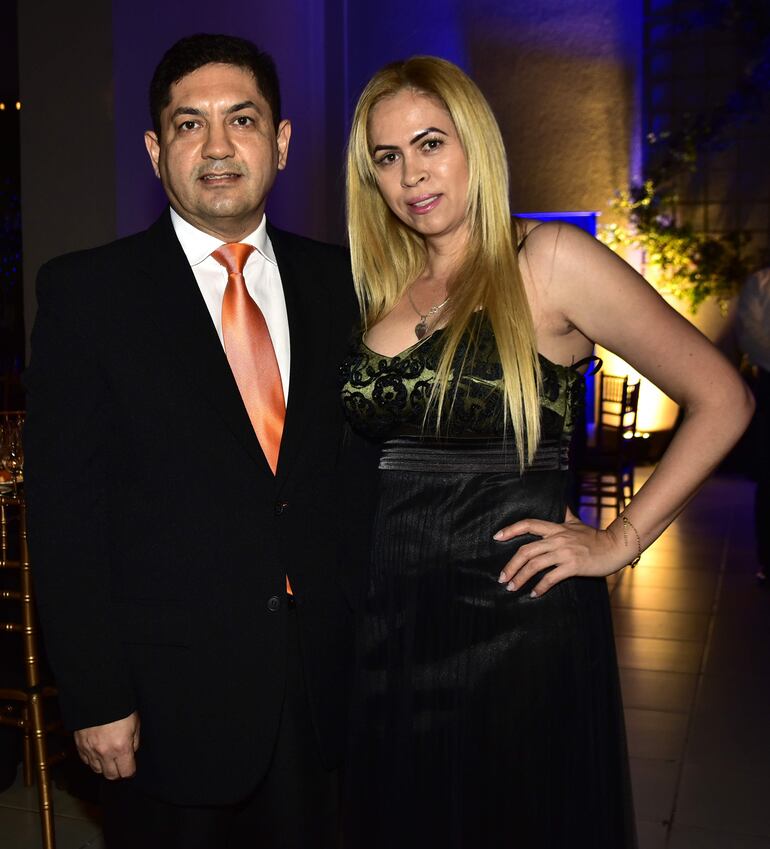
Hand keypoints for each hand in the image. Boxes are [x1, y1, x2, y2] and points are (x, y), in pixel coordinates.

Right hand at [74, 711, 139, 779]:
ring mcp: (90, 750)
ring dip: (104, 766)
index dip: (130, 771)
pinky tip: (97, 752)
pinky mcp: (80, 746)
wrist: (97, 696)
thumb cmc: (120, 707)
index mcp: (121, 747)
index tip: (131, 768)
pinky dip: (92, 760)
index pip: (126, 772)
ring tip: (109, 758)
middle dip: (117, 772)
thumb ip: (134, 741)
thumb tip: (131, 752)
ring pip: (97, 770)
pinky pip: (86, 761)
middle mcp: (105, 752)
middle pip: (110, 775)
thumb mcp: (135, 722)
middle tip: (121, 764)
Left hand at [495, 508, 626, 596]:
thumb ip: (565, 514)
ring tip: (512, 587)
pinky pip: (551, 578)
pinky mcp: (573, 566)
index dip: (511, 530)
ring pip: (534, 565)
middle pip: (526, 550)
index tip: (497, 537)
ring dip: (520, 578)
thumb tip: (560, 504)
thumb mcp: (576, 522)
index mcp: (556, 528)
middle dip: (511, 565)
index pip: (528, 524)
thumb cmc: (595, 537)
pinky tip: (533, 594)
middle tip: (502, 577)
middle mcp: (557, 539)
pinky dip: (540, 587)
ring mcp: (564, 553)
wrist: (615, 547)